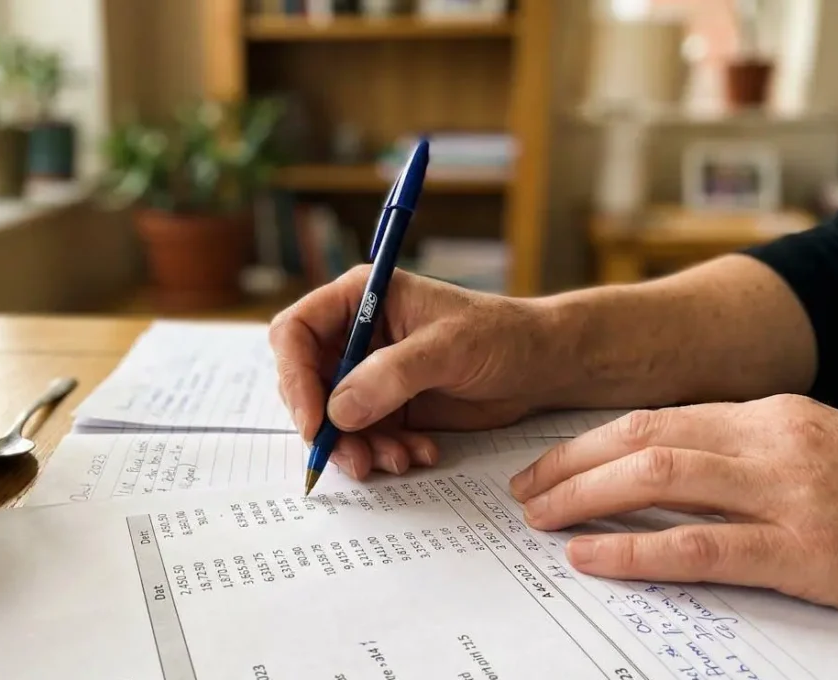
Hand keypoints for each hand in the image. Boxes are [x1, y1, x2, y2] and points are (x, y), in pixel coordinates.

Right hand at [269, 266, 549, 479]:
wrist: (542, 365)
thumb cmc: (501, 335)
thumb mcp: (448, 348)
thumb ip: (392, 375)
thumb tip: (339, 410)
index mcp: (359, 299)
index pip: (296, 332)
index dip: (295, 377)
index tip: (315, 421)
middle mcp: (355, 334)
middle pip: (307, 383)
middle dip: (327, 426)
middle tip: (355, 458)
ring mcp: (369, 372)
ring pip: (334, 419)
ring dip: (359, 447)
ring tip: (398, 460)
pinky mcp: (388, 405)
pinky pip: (364, 437)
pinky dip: (385, 452)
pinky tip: (420, 454)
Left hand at [509, 394, 837, 632]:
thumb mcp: (825, 451)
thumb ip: (752, 453)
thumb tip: (675, 470)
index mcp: (773, 414)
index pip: (656, 417)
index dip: (590, 441)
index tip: (550, 464)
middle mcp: (772, 439)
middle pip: (641, 437)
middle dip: (569, 463)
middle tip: (523, 491)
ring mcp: (788, 491)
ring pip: (658, 477)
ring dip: (583, 496)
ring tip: (539, 520)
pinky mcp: (805, 550)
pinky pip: (698, 546)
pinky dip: (634, 550)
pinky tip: (592, 559)